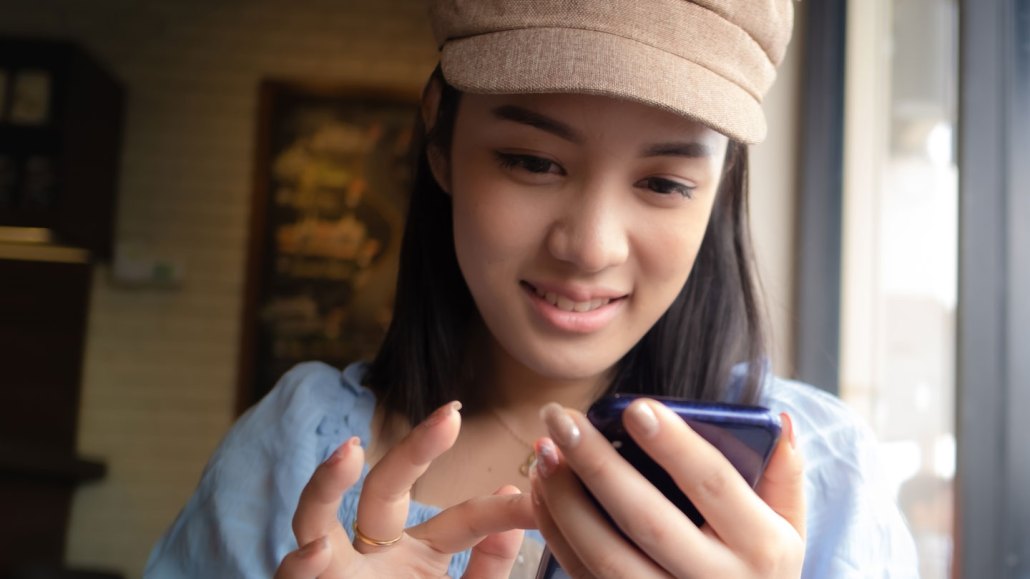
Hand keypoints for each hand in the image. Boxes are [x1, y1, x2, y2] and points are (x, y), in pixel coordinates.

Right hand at [275, 401, 535, 578]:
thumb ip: (487, 569)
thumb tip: (514, 517)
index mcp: (417, 555)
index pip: (462, 521)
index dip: (498, 510)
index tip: (535, 497)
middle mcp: (372, 554)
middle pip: (386, 491)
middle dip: (414, 450)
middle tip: (450, 416)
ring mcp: (330, 572)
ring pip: (315, 517)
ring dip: (326, 485)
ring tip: (346, 453)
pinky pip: (292, 577)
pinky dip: (300, 565)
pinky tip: (315, 551)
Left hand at [531, 399, 804, 577]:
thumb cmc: (761, 570)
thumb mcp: (789, 529)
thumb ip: (784, 475)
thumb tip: (777, 420)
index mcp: (762, 549)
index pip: (714, 484)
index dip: (674, 444)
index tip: (635, 407)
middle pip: (646, 519)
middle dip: (598, 465)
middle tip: (562, 418)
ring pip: (605, 554)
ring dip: (565, 499)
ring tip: (544, 449)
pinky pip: (584, 576)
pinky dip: (557, 532)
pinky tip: (543, 489)